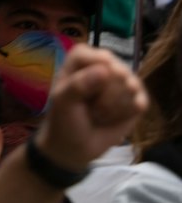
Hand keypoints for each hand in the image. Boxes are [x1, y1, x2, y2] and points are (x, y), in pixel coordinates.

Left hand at [33, 46, 145, 171]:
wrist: (76, 148)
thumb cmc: (65, 120)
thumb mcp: (63, 102)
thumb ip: (79, 84)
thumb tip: (105, 70)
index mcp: (80, 61)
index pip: (94, 54)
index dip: (95, 72)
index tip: (87, 90)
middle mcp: (104, 67)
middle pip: (116, 70)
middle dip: (105, 95)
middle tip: (90, 107)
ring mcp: (122, 84)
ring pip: (131, 86)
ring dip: (114, 106)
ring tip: (99, 113)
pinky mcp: (136, 101)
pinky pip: (140, 102)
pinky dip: (126, 114)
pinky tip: (114, 118)